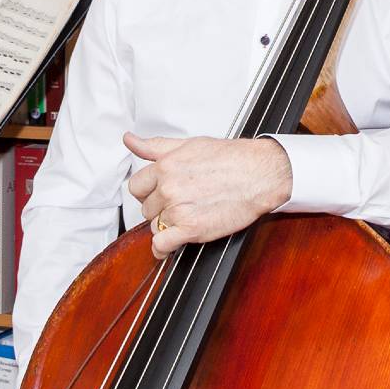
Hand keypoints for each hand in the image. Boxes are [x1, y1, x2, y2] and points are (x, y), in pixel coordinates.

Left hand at [125, 133, 291, 257]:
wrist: (260, 174)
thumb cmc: (230, 158)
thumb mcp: (188, 145)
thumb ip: (154, 146)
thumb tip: (130, 140)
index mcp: (165, 166)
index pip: (137, 187)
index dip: (148, 192)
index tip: (159, 194)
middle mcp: (168, 188)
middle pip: (146, 208)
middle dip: (160, 208)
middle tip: (181, 204)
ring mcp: (178, 209)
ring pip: (154, 226)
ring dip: (167, 226)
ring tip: (187, 217)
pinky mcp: (191, 229)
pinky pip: (162, 245)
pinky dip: (163, 249)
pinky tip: (171, 244)